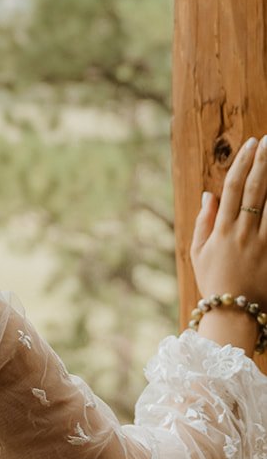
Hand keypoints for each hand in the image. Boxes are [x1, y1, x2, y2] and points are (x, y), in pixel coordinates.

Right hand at [191, 135, 266, 304]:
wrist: (234, 313)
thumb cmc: (214, 282)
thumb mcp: (198, 252)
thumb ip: (204, 222)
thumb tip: (209, 195)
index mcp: (221, 230)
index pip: (232, 187)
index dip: (241, 163)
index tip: (249, 144)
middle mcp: (242, 233)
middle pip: (254, 190)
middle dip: (262, 163)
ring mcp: (261, 244)